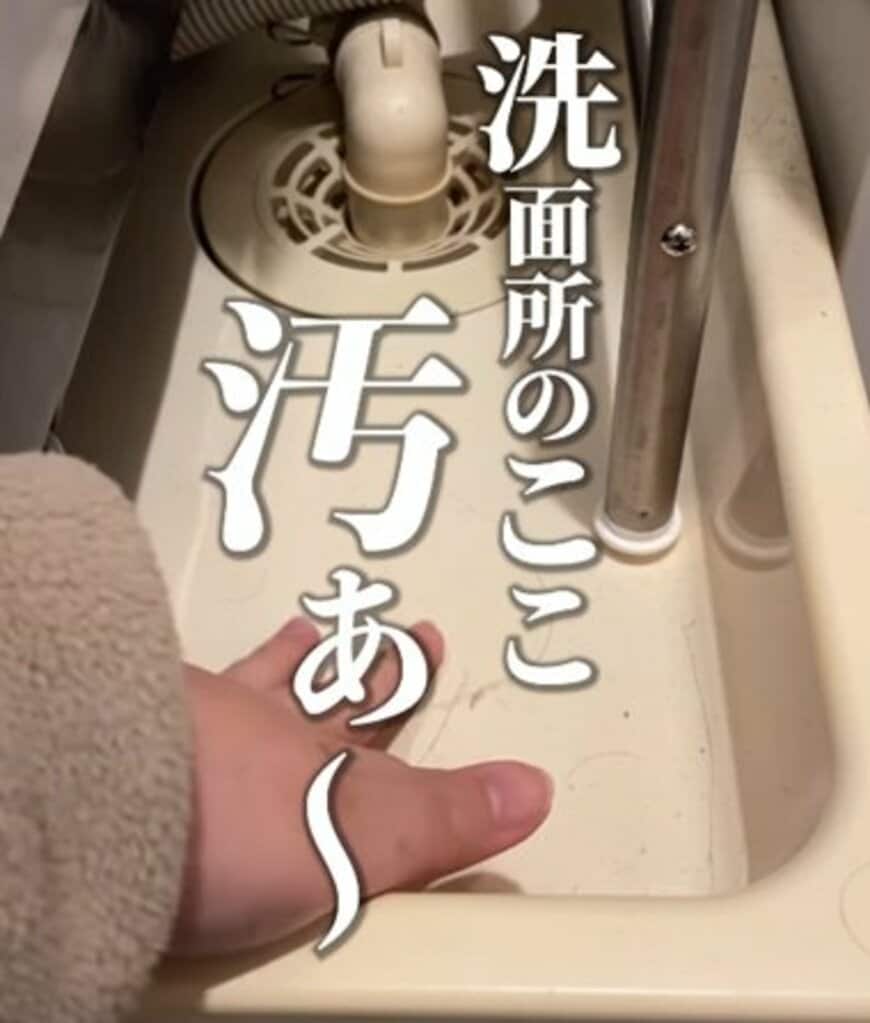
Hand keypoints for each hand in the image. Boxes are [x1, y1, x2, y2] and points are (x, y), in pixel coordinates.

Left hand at [171, 617, 552, 955]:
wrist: (106, 808)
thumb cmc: (238, 825)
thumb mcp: (359, 836)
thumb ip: (444, 819)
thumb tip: (538, 789)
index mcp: (319, 752)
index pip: (375, 705)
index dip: (407, 675)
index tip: (428, 637)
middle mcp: (261, 727)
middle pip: (322, 685)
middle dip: (363, 663)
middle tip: (387, 629)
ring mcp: (196, 729)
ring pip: (253, 685)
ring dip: (282, 662)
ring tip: (298, 634)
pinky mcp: (136, 743)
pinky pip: (180, 698)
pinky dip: (197, 688)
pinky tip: (183, 686)